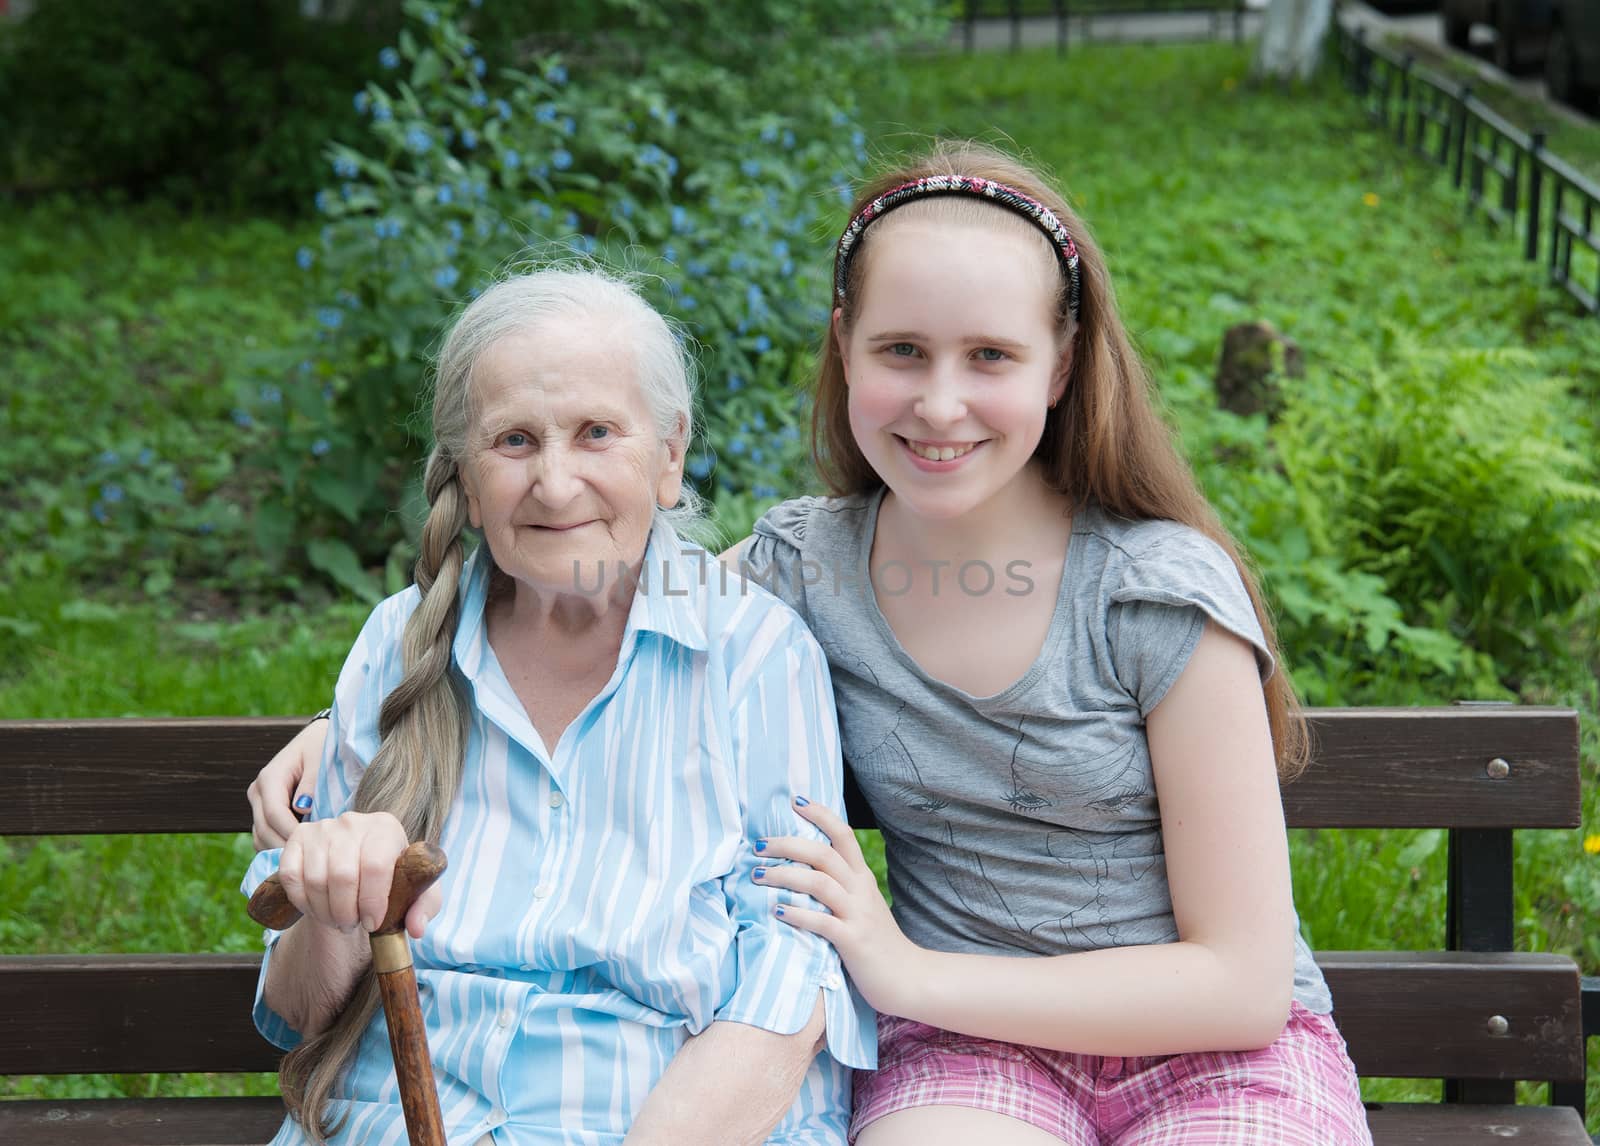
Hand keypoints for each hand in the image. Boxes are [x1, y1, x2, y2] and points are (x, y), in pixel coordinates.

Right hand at [248, 717, 329, 849]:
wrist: (315, 741)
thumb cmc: (321, 748)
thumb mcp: (320, 759)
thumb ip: (311, 782)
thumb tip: (302, 808)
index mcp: (270, 777)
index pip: (275, 814)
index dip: (291, 834)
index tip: (313, 847)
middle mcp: (258, 791)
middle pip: (264, 830)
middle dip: (286, 848)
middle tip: (312, 861)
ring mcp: (258, 803)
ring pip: (261, 837)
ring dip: (281, 850)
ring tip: (308, 859)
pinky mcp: (263, 812)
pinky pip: (265, 837)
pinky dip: (278, 846)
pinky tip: (301, 853)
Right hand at [276, 811, 439, 938]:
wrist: (362, 863)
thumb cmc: (393, 877)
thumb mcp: (417, 891)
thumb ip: (425, 907)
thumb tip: (416, 928)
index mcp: (386, 827)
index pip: (376, 866)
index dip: (372, 902)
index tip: (372, 924)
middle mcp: (353, 822)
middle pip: (343, 875)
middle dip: (346, 912)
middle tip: (352, 925)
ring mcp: (322, 827)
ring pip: (316, 879)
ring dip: (325, 912)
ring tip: (338, 920)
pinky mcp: (298, 838)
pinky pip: (292, 876)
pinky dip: (303, 901)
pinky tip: (317, 909)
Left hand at [754, 797, 921, 1014]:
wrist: (908, 978)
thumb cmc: (878, 942)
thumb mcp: (863, 905)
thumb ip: (841, 887)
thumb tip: (804, 870)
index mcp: (862, 878)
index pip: (843, 835)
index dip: (821, 814)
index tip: (795, 801)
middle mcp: (860, 890)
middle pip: (824, 854)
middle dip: (788, 845)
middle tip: (758, 846)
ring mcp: (858, 915)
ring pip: (819, 883)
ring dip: (784, 876)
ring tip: (758, 876)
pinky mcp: (853, 941)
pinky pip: (822, 921)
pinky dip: (797, 913)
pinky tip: (777, 911)